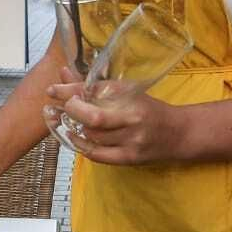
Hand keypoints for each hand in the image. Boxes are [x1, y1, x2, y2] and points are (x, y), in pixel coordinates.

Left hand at [54, 83, 189, 164]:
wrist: (178, 133)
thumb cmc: (148, 108)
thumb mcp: (125, 90)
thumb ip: (92, 84)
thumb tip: (62, 73)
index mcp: (130, 95)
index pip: (95, 90)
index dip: (70, 90)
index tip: (52, 90)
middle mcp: (132, 117)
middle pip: (94, 117)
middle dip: (72, 111)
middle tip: (61, 108)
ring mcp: (131, 139)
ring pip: (93, 136)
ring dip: (75, 128)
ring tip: (67, 121)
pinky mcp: (130, 158)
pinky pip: (98, 155)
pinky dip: (82, 146)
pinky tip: (75, 137)